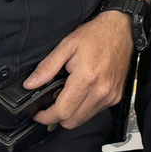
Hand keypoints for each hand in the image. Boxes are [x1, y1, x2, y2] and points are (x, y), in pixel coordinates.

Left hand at [27, 10, 132, 128]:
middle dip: (56, 118)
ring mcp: (110, 95)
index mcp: (86, 78)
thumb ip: (47, 67)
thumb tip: (31, 84)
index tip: (39, 114)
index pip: (62, 112)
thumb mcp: (66, 46)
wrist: (120, 30)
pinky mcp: (115, 96)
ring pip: (83, 119)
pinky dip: (84, 109)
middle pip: (72, 121)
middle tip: (49, 106)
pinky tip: (80, 95)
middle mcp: (100, 90)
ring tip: (65, 98)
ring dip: (71, 115)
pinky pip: (95, 112)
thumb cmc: (95, 35)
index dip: (46, 117)